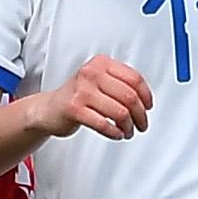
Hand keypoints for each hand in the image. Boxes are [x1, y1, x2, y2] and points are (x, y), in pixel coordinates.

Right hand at [34, 55, 152, 141]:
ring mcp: (82, 91)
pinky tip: (117, 134)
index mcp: (101, 64)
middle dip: (140, 115)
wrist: (49, 108)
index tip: (148, 107)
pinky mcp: (74, 108)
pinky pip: (103, 124)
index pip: (134, 78)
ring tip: (128, 131)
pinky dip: (115, 133)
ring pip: (119, 112)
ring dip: (128, 127)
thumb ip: (120, 84)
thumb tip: (145, 100)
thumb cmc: (78, 96)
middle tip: (141, 124)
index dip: (146, 96)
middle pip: (129, 96)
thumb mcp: (99, 81)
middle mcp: (91, 73)